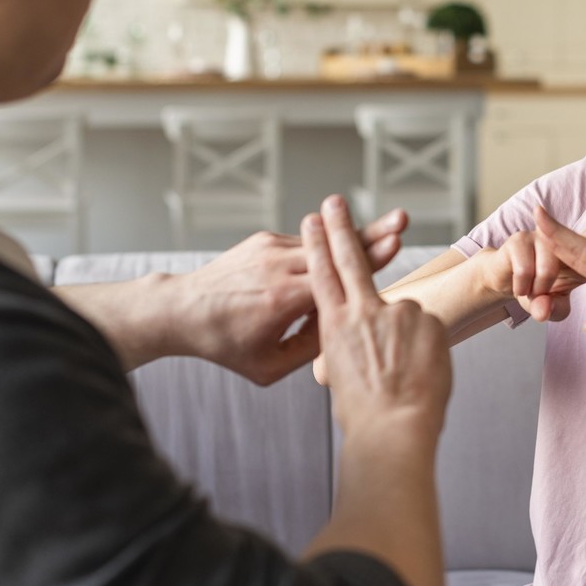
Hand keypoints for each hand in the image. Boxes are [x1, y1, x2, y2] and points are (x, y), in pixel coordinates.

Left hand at [161, 207, 408, 384]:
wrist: (182, 311)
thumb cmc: (226, 345)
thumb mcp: (268, 367)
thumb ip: (310, 350)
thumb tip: (344, 326)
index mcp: (281, 300)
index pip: (336, 276)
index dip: (369, 259)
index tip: (396, 244)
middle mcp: (278, 267)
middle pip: (337, 249)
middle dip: (373, 234)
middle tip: (403, 219)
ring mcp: (270, 248)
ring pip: (324, 242)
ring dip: (356, 237)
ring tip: (390, 226)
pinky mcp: (265, 239)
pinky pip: (305, 244)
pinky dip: (327, 249)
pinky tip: (349, 248)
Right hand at [304, 196, 450, 441]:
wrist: (394, 428)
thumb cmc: (365, 413)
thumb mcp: (341, 375)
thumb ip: (349, 345)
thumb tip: (361, 337)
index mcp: (335, 326)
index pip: (322, 274)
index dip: (318, 245)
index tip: (312, 220)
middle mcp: (363, 311)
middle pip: (350, 259)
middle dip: (340, 228)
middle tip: (333, 201)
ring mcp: (397, 312)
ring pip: (402, 315)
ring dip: (405, 341)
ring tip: (405, 375)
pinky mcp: (428, 320)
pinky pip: (428, 328)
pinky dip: (427, 347)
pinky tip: (422, 372)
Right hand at [481, 215, 585, 322]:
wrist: (501, 279)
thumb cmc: (536, 291)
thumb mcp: (549, 305)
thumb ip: (552, 309)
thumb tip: (544, 312)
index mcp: (578, 257)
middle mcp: (563, 243)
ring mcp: (540, 238)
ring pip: (550, 262)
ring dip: (543, 285)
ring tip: (536, 296)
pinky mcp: (517, 242)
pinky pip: (525, 268)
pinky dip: (524, 285)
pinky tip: (521, 291)